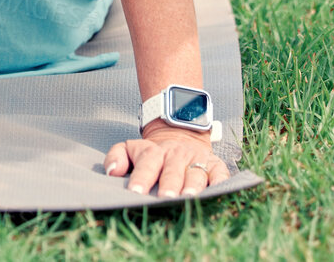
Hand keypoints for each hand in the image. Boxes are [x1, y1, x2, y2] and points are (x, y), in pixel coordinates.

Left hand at [104, 120, 230, 198]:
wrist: (181, 135)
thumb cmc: (152, 153)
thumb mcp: (130, 148)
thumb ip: (117, 156)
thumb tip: (112, 172)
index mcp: (154, 152)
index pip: (147, 162)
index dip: (141, 176)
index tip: (135, 192)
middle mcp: (177, 155)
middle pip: (172, 169)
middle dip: (169, 183)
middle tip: (165, 198)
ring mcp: (197, 159)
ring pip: (196, 172)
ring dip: (193, 184)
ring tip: (189, 197)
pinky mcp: (215, 164)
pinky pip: (220, 172)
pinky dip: (221, 180)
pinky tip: (219, 190)